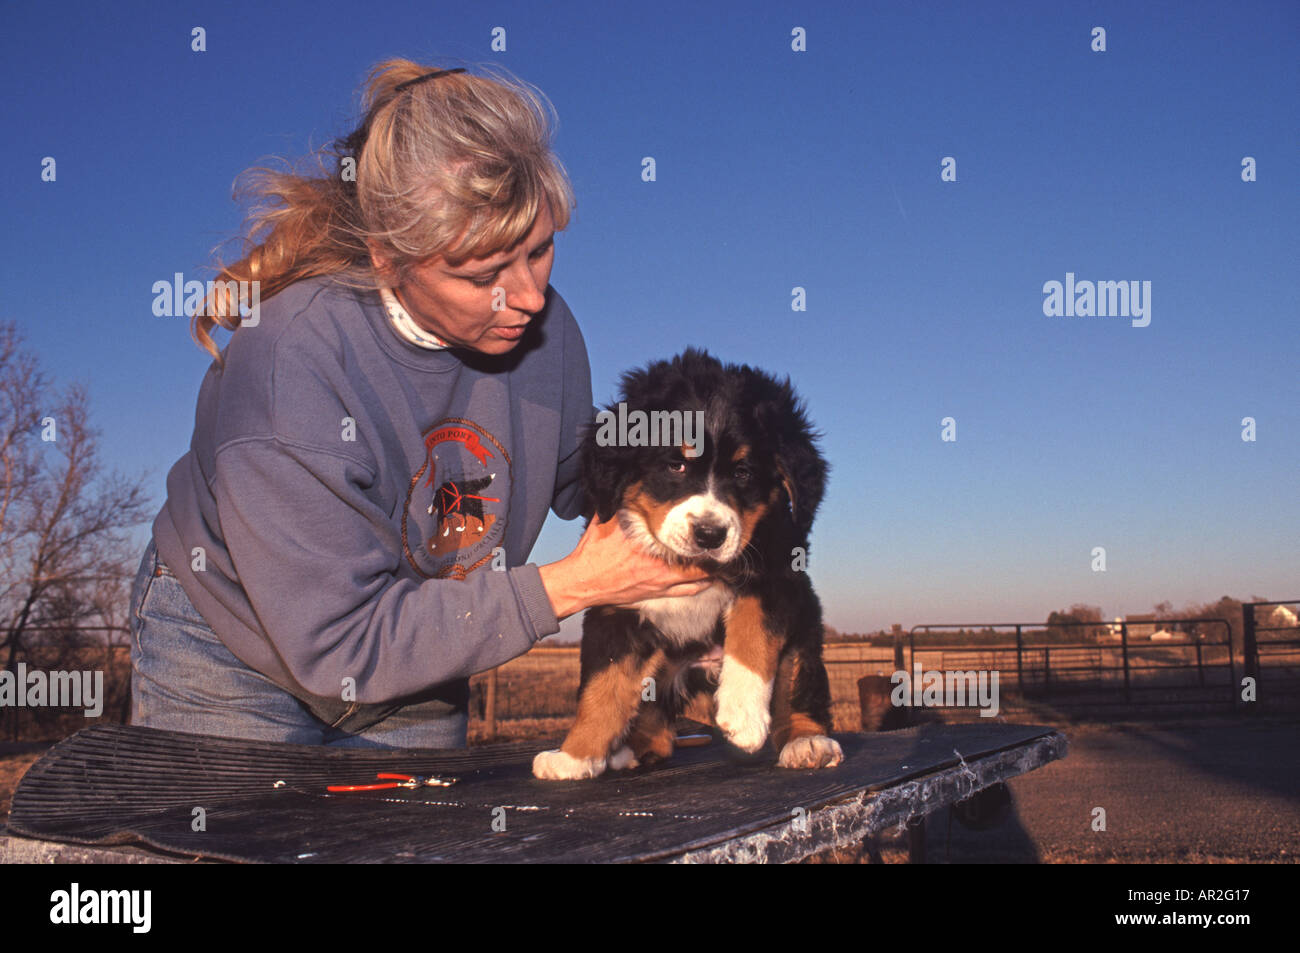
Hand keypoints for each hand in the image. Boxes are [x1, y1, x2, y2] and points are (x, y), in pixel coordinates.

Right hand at [538, 516, 713, 619]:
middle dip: (712, 550)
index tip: (711, 523)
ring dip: (711, 568)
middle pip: (698, 559)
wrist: (582, 583)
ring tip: (722, 559)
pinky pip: (688, 592)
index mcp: (648, 545)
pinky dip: (702, 585)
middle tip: (724, 541)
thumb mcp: (605, 521)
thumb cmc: (592, 552)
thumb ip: (620, 505)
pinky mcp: (657, 594)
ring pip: (698, 578)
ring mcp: (661, 583)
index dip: (700, 532)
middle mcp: (660, 566)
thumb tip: (626, 482)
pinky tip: (710, 579)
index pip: (682, 537)